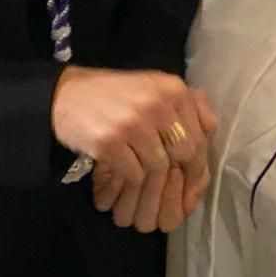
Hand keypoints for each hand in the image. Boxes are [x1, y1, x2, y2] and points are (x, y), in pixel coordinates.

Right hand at [51, 66, 215, 219]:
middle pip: (184, 153)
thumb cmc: (116, 95)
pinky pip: (133, 174)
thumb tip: (210, 134)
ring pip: (159, 166)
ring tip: (142, 180)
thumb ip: (187, 106)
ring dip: (150, 178)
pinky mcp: (110, 142)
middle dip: (178, 174)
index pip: (201, 135)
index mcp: (174, 89)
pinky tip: (122, 173)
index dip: (199, 164)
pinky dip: (130, 179)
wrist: (65, 95)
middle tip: (168, 187)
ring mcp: (134, 123)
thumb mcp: (155, 89)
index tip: (195, 185)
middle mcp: (158, 103)